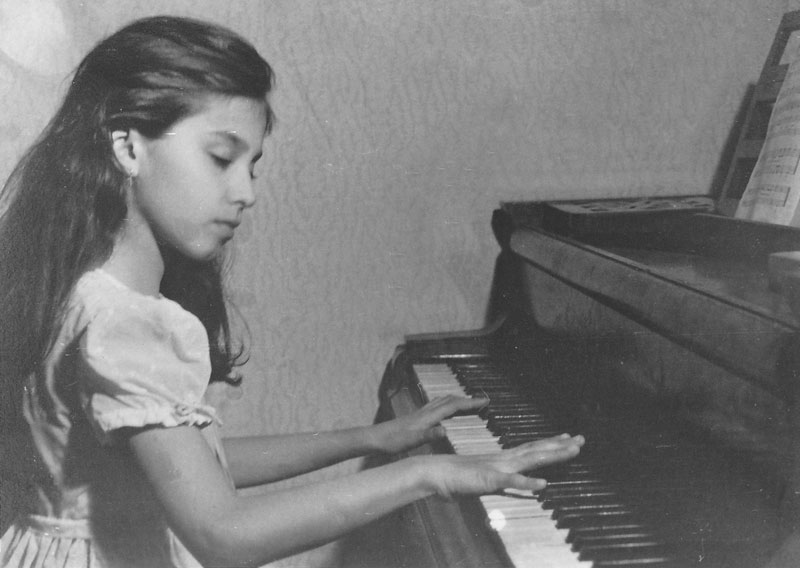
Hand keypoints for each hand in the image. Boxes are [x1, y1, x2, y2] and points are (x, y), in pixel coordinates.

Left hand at [371, 395, 488, 453]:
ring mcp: (420, 412)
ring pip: (442, 401)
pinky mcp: (415, 416)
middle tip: (481, 401)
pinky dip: (445, 404)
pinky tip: (444, 410)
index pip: (453, 405)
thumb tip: (445, 430)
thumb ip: (429, 435)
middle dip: (467, 399)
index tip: (485, 401)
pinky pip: (435, 405)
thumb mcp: (412, 441)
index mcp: (428, 416)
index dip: (470, 402)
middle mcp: (425, 411)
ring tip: (467, 403)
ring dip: (456, 399)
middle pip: (450, 399)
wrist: (375, 438)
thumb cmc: (392, 441)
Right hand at [420, 433, 584, 499]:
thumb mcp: (481, 476)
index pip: (531, 448)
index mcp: (503, 458)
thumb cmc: (454, 475)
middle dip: (560, 445)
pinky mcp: (490, 480)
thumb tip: (505, 478)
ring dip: (552, 455)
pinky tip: (543, 485)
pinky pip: (511, 482)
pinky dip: (527, 483)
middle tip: (581, 439)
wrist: (435, 472)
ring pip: (531, 460)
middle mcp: (504, 459)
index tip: (568, 438)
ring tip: (572, 451)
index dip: (551, 443)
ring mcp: (498, 468)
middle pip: (537, 450)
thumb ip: (495, 477)